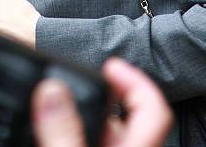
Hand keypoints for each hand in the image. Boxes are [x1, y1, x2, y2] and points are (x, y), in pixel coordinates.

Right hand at [31, 57, 173, 146]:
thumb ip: (62, 133)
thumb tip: (52, 91)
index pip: (153, 108)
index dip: (135, 79)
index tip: (110, 65)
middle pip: (128, 116)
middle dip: (103, 93)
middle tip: (78, 77)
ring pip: (111, 133)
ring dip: (88, 113)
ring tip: (60, 99)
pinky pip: (95, 143)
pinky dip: (79, 132)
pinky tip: (57, 132)